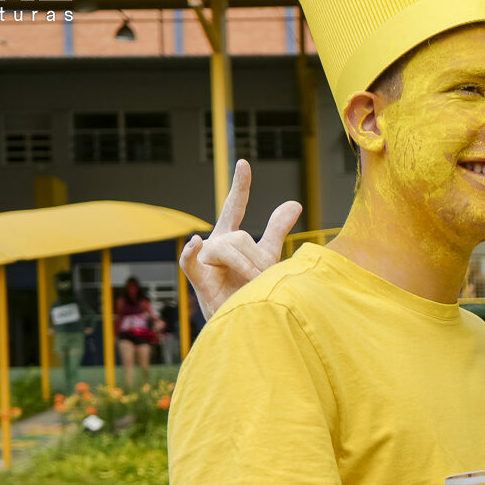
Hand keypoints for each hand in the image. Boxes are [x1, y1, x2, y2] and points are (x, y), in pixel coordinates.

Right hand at [181, 159, 300, 321]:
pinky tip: (196, 243)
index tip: (244, 163)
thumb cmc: (248, 289)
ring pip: (228, 247)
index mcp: (231, 238)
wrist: (242, 322)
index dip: (241, 187)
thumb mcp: (266, 255)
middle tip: (266, 279)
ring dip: (247, 266)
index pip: (235, 207)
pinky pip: (189, 261)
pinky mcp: (197, 279)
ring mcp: (204, 260)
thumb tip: (295, 203)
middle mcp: (215, 244)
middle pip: (240, 236)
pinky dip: (191, 252)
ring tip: (255, 284)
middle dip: (257, 258)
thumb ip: (276, 229)